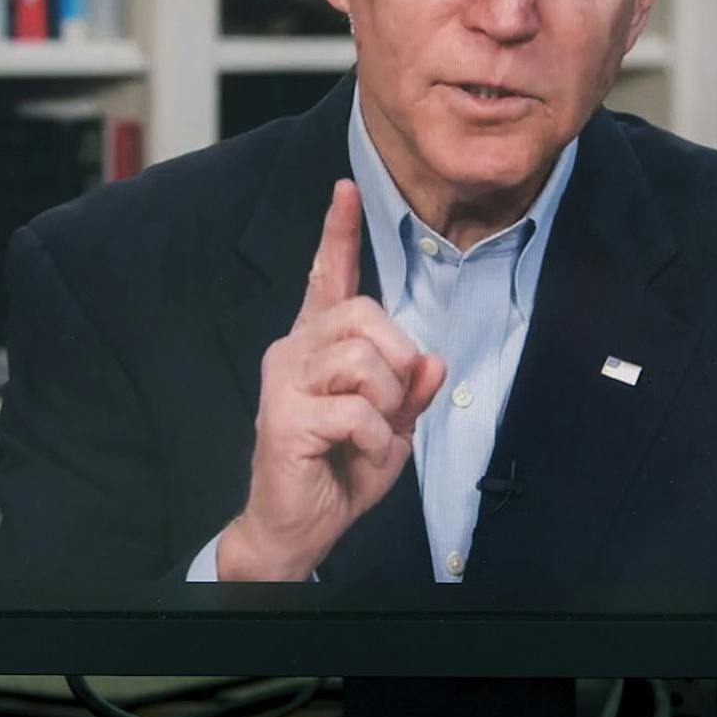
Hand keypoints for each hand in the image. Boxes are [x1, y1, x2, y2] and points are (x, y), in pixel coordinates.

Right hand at [218, 180, 445, 579]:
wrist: (296, 527)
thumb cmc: (339, 470)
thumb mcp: (391, 428)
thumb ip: (411, 392)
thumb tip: (433, 360)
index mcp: (318, 344)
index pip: (326, 276)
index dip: (337, 232)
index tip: (345, 189)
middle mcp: (294, 350)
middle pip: (364, 313)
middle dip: (397, 359)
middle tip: (390, 406)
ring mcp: (285, 381)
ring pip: (364, 359)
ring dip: (387, 405)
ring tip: (371, 435)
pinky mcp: (284, 416)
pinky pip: (357, 410)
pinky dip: (376, 440)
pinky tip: (360, 455)